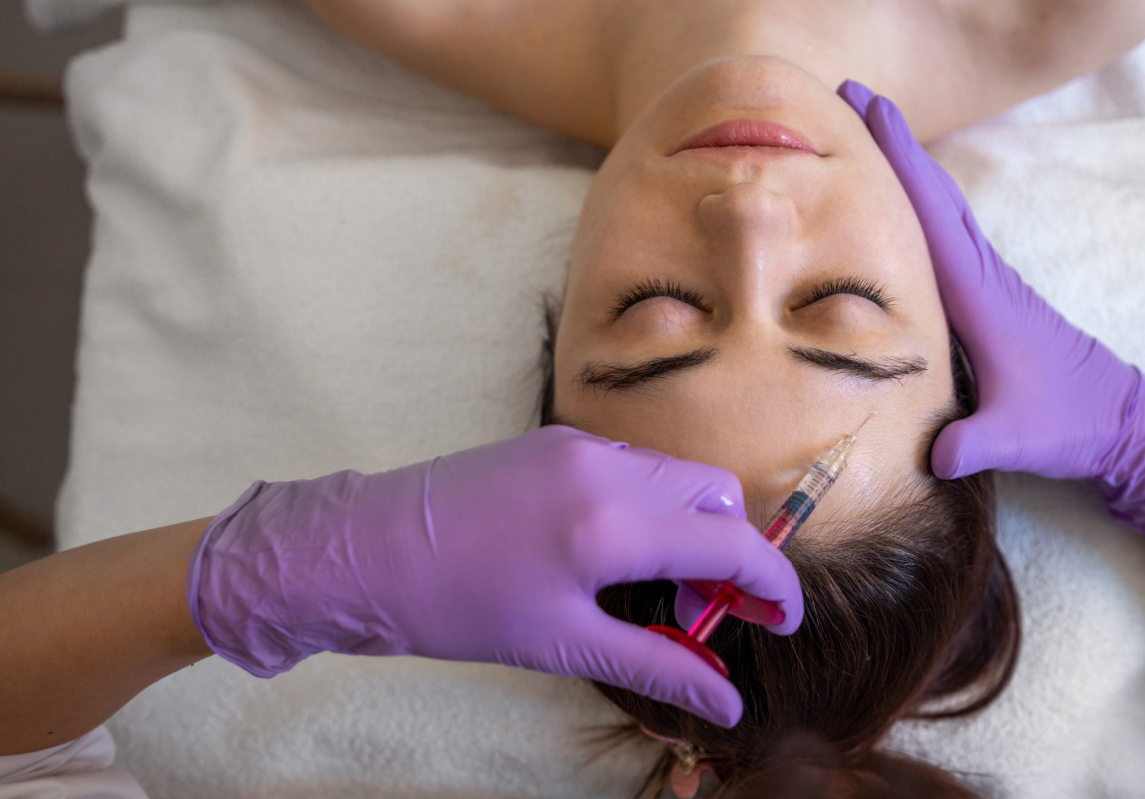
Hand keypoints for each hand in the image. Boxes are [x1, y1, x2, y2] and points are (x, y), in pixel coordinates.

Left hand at [187, 425, 803, 726]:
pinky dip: (654, 507)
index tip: (782, 621)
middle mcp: (606, 467)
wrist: (362, 551)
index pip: (731, 543)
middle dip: (734, 551)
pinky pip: (635, 467)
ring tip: (663, 592)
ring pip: (677, 477)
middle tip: (713, 613)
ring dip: (694, 528)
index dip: (771, 585)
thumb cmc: (454, 607)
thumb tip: (725, 703)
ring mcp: (579, 446)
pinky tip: (622, 556)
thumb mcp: (562, 644)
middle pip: (716, 495)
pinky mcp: (555, 441)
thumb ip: (656, 665)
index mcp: (611, 523)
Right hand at [838, 81, 1144, 545]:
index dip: (899, 158)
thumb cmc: (1070, 423)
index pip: (932, 213)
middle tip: (847, 96)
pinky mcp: (985, 300)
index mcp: (981, 294)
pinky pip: (942, 237)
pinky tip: (891, 210)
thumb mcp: (1018, 438)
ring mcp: (986, 284)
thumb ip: (974, 442)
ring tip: (858, 137)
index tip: (866, 107)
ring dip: (902, 168)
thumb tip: (933, 455)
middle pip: (932, 193)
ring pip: (938, 210)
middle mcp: (982, 276)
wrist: (1119, 422)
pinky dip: (916, 207)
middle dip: (891, 142)